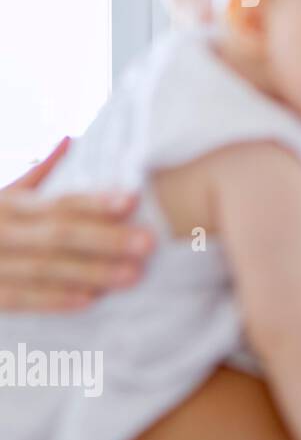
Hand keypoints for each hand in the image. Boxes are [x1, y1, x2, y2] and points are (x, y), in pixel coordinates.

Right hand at [0, 137, 153, 310]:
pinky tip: (88, 300)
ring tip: (131, 275)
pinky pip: (19, 298)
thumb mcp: (1, 193)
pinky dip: (53, 300)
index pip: (58, 201)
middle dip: (105, 239)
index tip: (133, 200)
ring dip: (90, 272)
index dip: (96, 201)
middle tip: (148, 243)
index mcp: (7, 203)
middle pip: (57, 234)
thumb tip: (70, 139)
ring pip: (43, 268)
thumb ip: (37, 174)